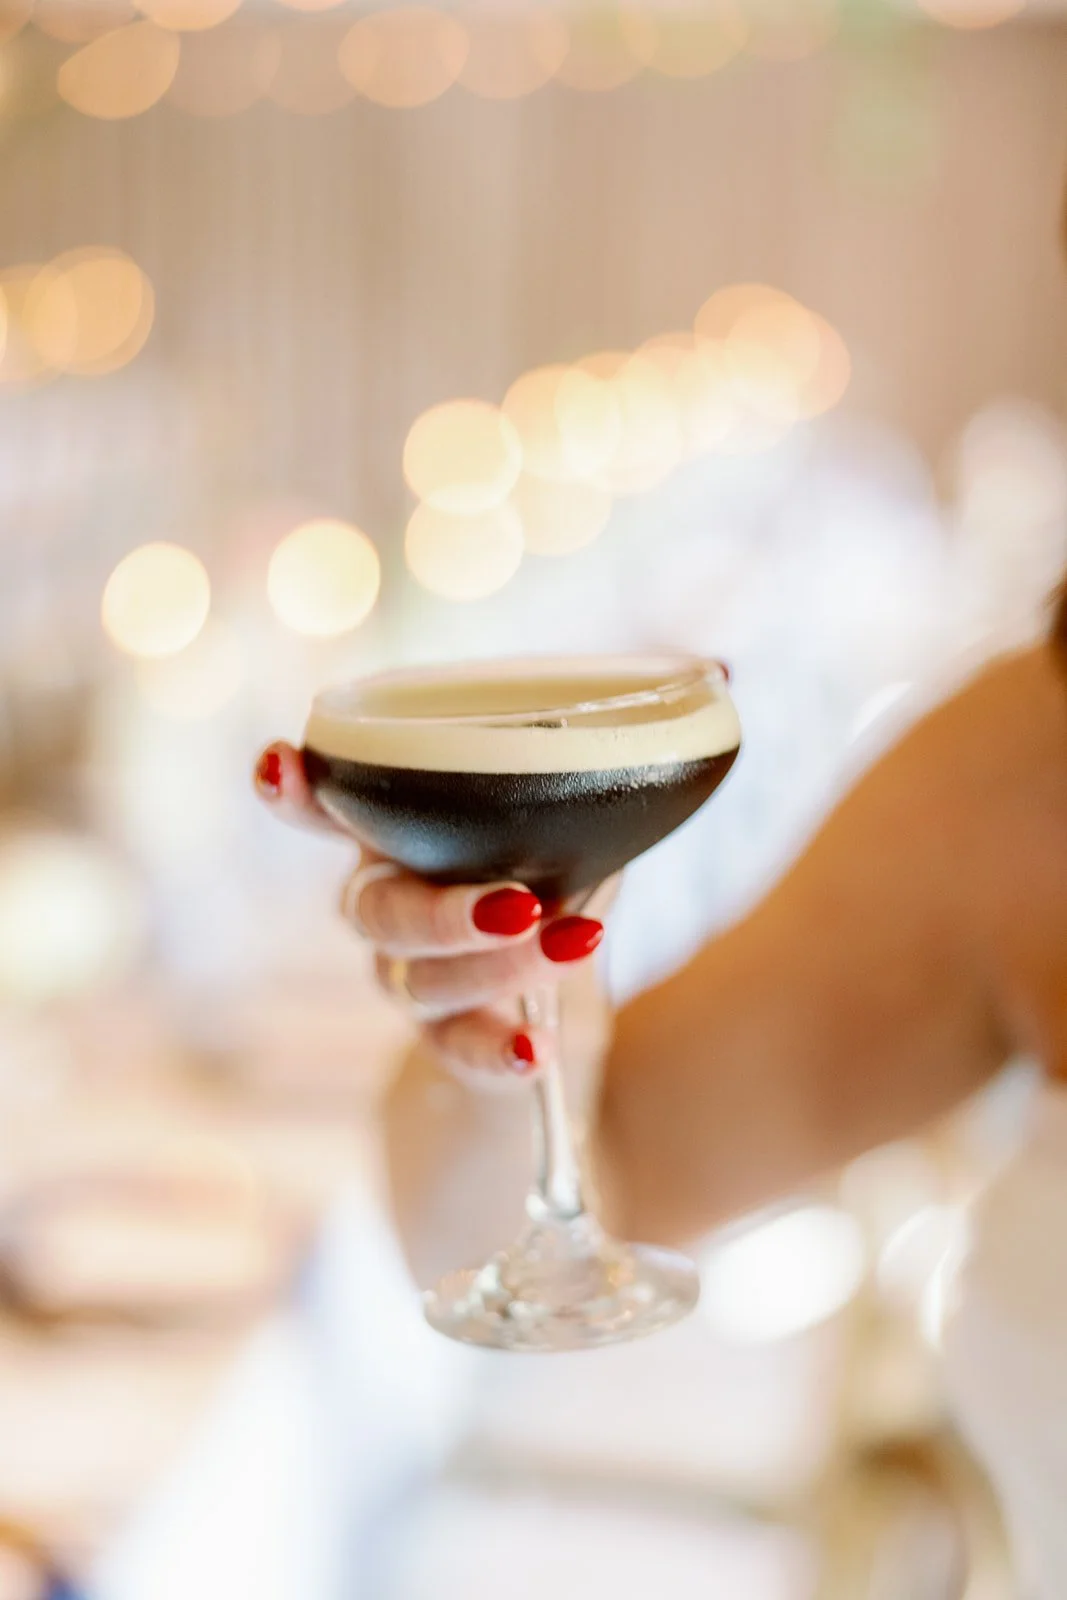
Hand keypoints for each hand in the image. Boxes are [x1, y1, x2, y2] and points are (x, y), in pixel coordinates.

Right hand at [254, 742, 607, 1084]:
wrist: (568, 968)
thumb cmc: (556, 861)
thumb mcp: (564, 819)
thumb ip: (562, 799)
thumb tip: (609, 773)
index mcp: (393, 830)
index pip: (323, 806)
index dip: (293, 791)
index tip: (282, 765)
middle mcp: (381, 899)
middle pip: (376, 912)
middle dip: (443, 913)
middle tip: (518, 906)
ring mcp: (404, 973)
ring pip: (418, 982)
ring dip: (497, 968)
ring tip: (573, 946)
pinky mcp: (442, 1033)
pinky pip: (454, 1049)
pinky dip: (494, 1052)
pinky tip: (533, 1053)